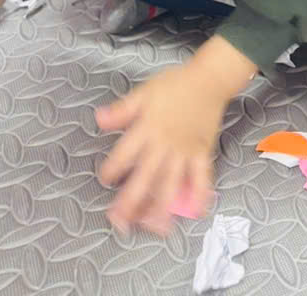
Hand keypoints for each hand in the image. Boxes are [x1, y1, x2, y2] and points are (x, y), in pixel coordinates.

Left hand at [96, 36, 255, 234]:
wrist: (209, 79)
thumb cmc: (174, 85)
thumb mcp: (144, 92)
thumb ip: (122, 109)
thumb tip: (98, 119)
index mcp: (147, 129)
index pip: (124, 155)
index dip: (112, 170)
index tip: (105, 179)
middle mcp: (165, 145)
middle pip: (145, 177)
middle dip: (131, 201)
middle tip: (119, 222)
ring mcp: (185, 151)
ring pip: (171, 182)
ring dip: (161, 206)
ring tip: (152, 227)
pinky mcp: (202, 153)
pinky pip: (202, 176)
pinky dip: (200, 194)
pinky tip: (197, 212)